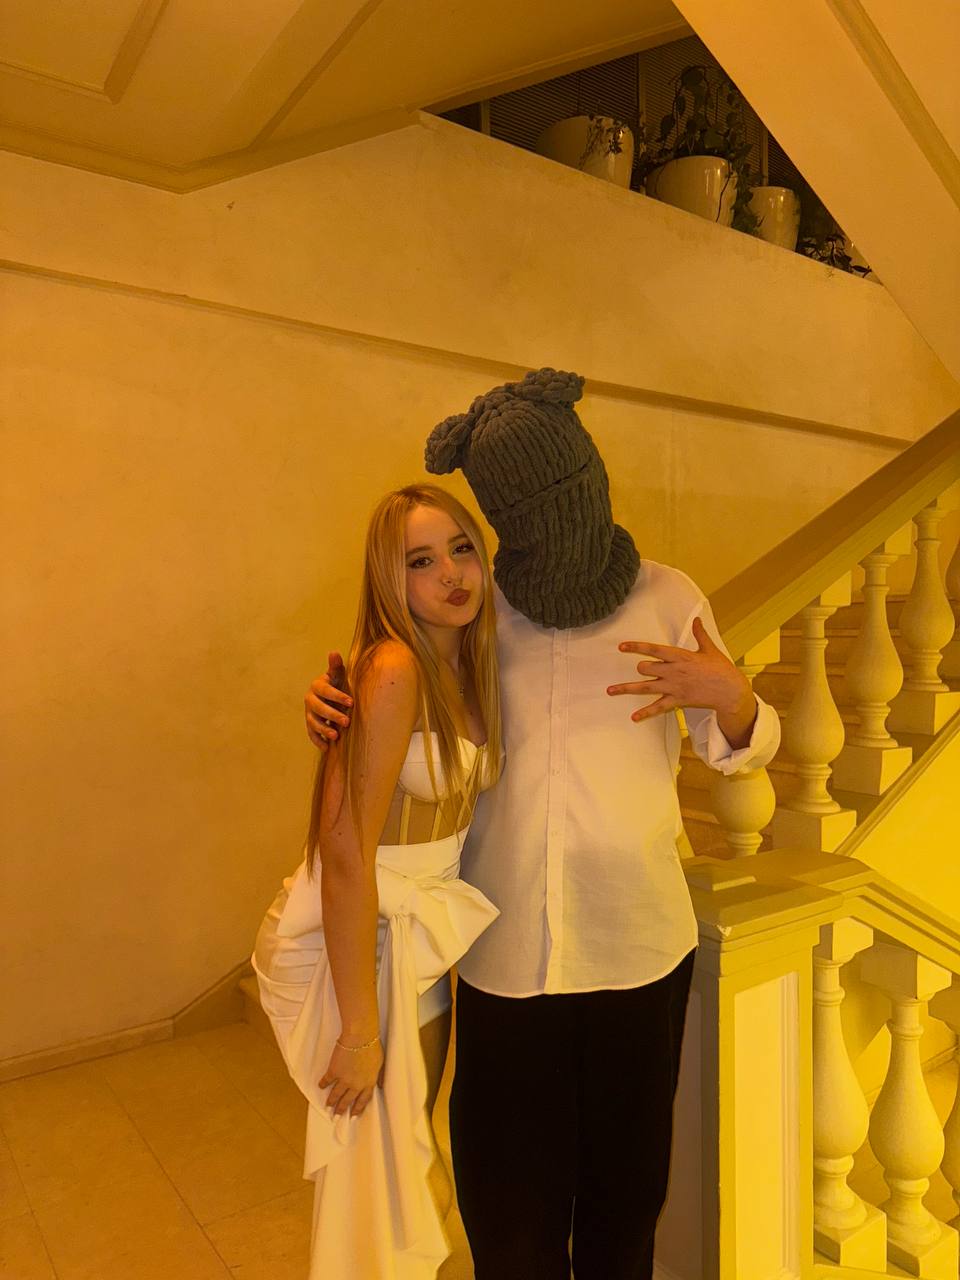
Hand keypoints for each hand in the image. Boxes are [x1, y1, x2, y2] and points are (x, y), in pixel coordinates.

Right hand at [305, 651, 352, 746]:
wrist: (329, 696)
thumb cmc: (336, 684)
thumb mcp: (337, 675)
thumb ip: (336, 666)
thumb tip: (334, 652)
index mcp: (317, 686)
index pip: (325, 690)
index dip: (337, 696)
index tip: (351, 702)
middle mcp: (310, 699)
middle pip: (318, 708)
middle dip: (332, 715)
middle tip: (347, 722)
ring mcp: (309, 713)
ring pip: (313, 722)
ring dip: (324, 729)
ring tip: (336, 736)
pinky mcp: (310, 725)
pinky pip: (311, 734)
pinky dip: (318, 741)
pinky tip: (327, 747)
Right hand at [319, 1035, 383, 1116]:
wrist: (360, 1037)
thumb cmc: (372, 1046)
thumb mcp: (380, 1063)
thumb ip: (380, 1076)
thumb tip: (381, 1085)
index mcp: (369, 1082)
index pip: (363, 1100)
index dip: (358, 1108)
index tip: (353, 1114)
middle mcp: (356, 1084)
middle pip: (348, 1100)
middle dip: (342, 1109)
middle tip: (337, 1115)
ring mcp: (344, 1079)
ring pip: (336, 1094)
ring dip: (331, 1101)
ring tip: (328, 1105)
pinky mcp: (334, 1071)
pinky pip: (327, 1081)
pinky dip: (323, 1084)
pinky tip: (321, 1086)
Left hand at [608, 616, 753, 728]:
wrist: (731, 691)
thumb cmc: (721, 669)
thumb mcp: (710, 649)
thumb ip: (700, 634)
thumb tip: (697, 620)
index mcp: (680, 656)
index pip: (654, 649)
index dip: (636, 647)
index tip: (622, 646)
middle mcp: (673, 671)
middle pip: (646, 668)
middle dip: (641, 668)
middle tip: (641, 669)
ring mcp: (674, 687)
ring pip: (645, 687)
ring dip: (626, 689)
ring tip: (610, 690)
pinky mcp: (678, 701)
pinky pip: (658, 708)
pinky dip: (646, 713)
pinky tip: (634, 717)